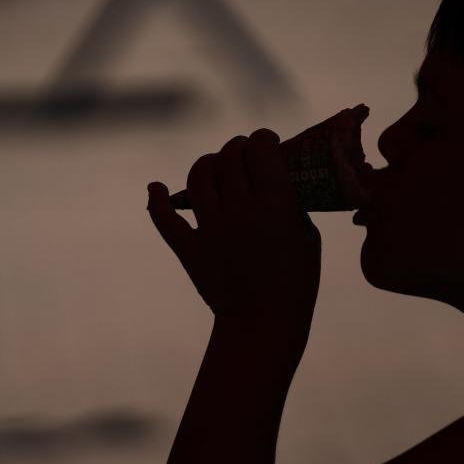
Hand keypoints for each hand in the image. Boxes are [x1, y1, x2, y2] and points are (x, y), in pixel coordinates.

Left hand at [146, 128, 320, 337]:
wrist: (265, 324)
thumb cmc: (297, 280)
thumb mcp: (307, 235)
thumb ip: (289, 203)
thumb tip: (274, 179)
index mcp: (276, 206)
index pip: (261, 150)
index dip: (263, 138)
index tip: (267, 141)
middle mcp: (240, 212)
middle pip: (229, 157)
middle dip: (238, 146)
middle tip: (244, 151)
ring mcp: (211, 230)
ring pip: (199, 176)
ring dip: (208, 163)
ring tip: (216, 166)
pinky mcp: (189, 249)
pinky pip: (164, 217)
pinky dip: (157, 199)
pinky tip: (157, 188)